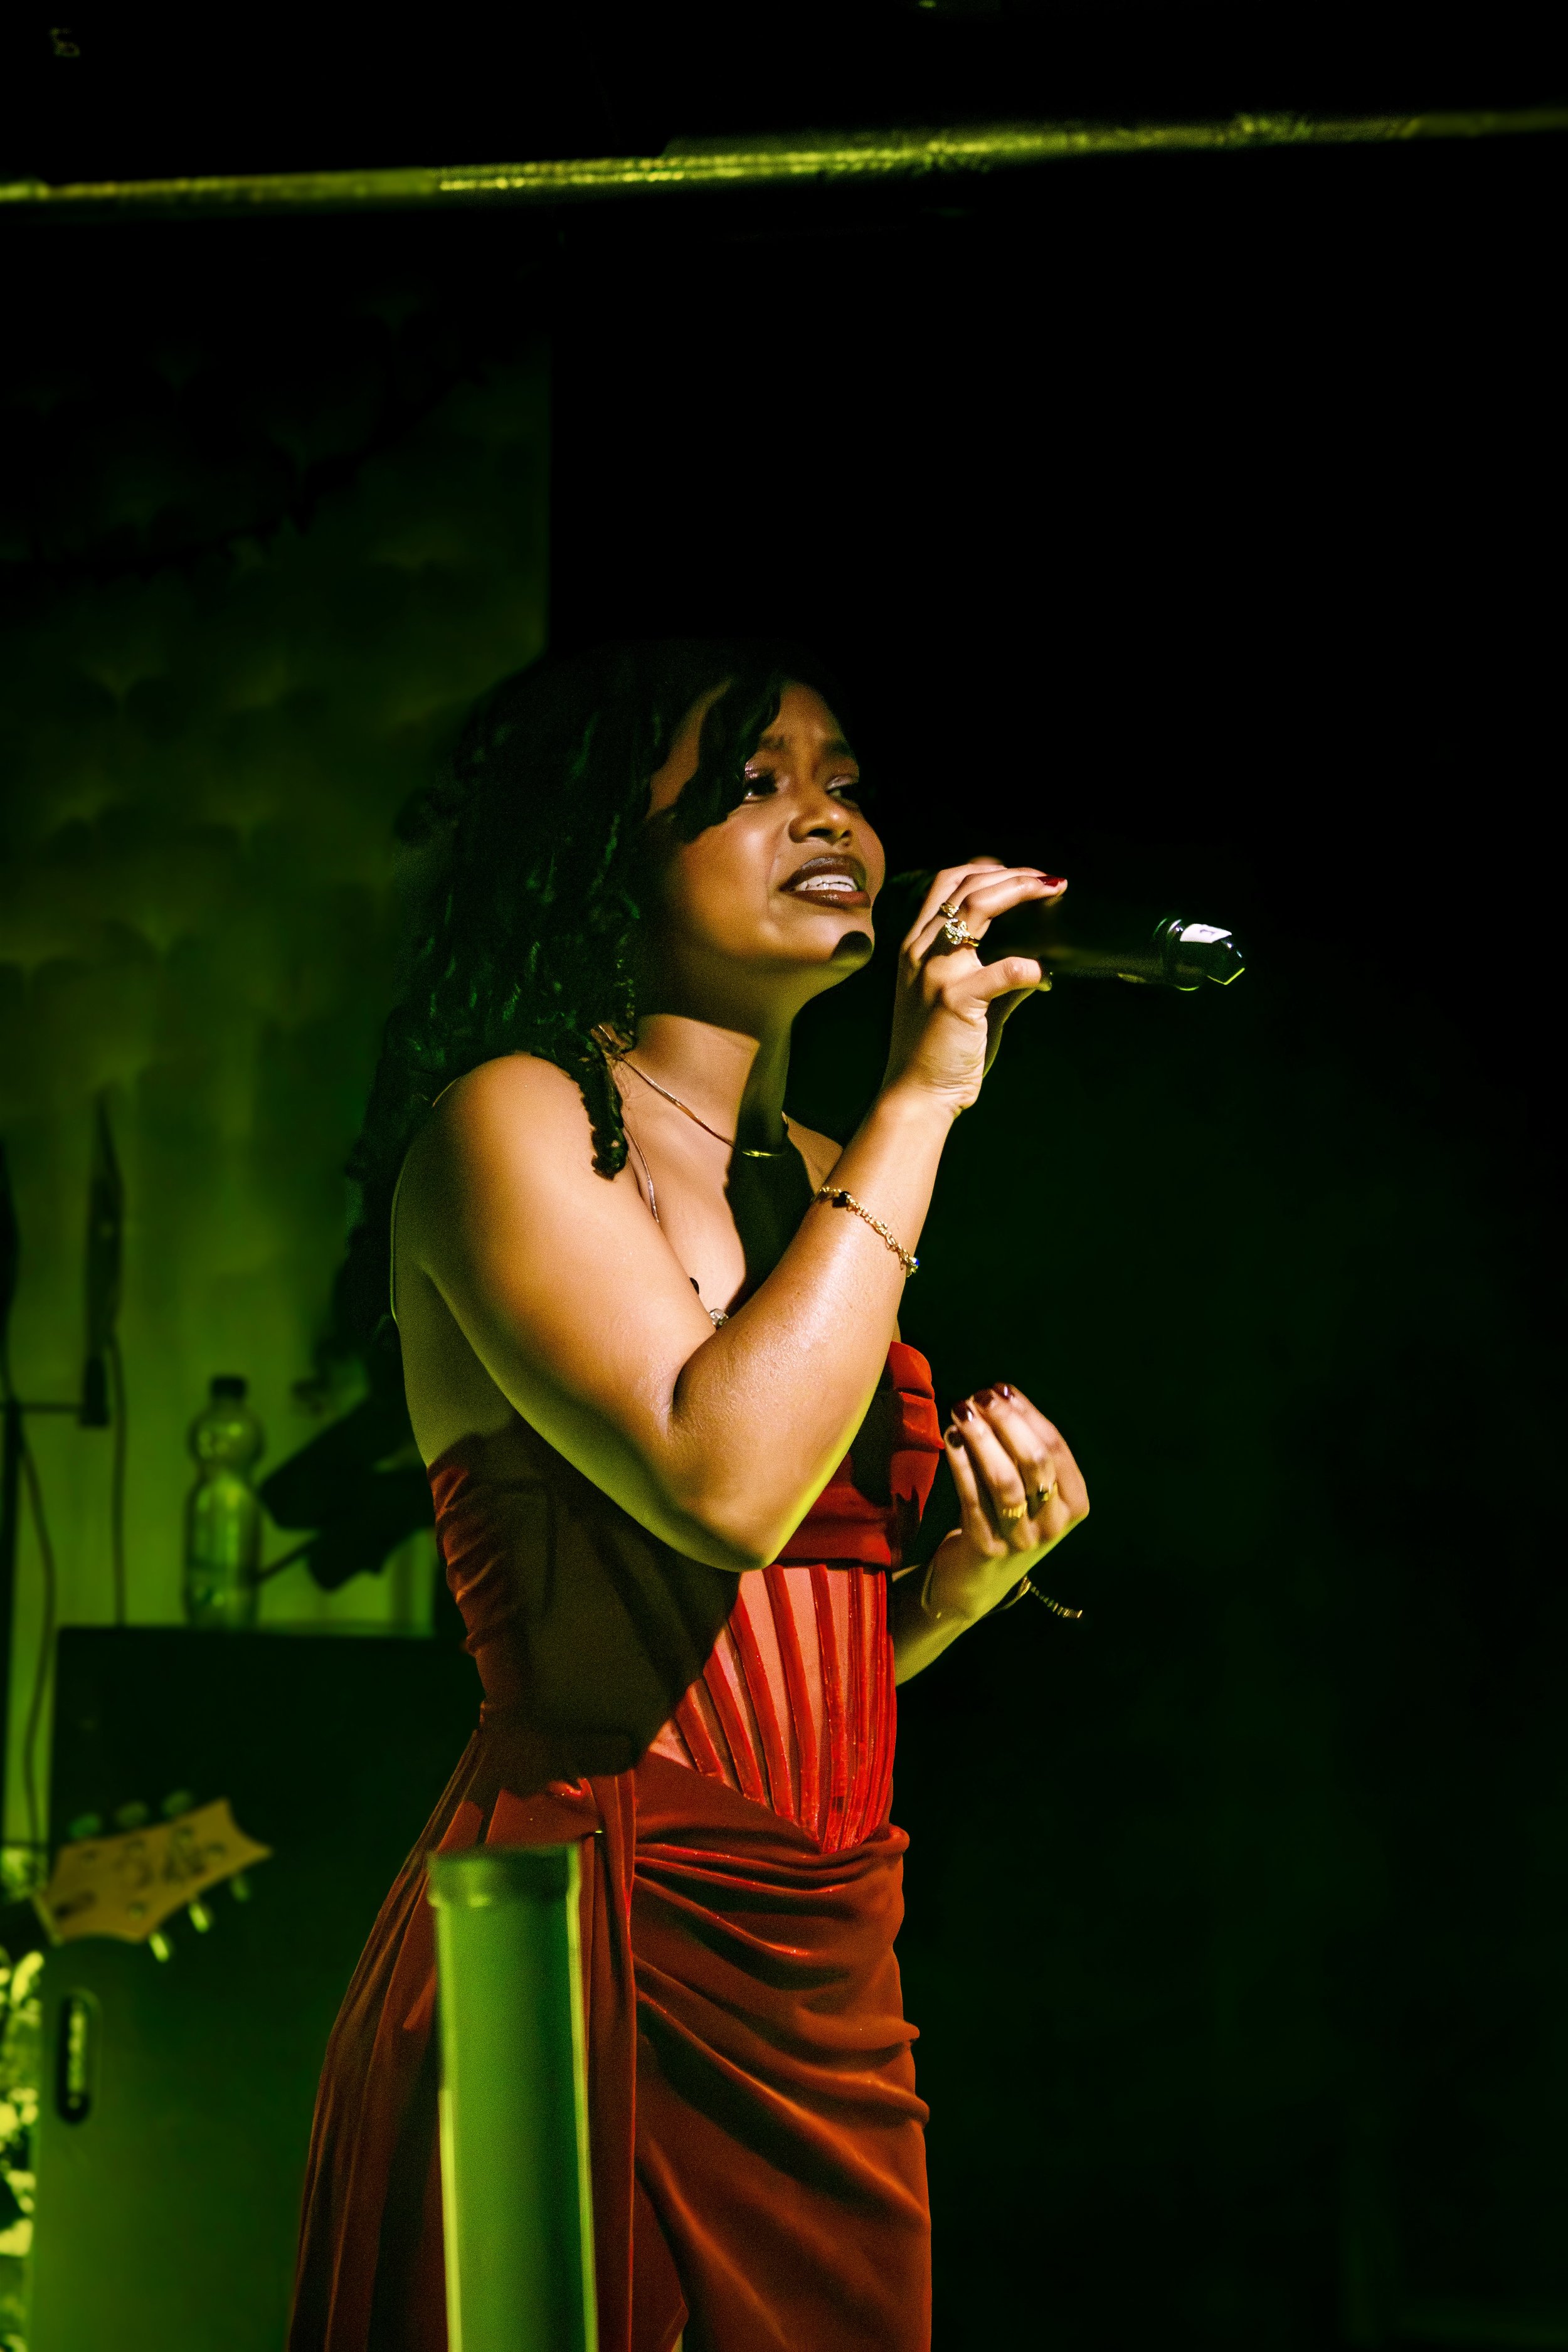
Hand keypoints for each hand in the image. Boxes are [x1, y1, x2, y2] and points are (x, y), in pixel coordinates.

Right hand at [881, 860, 1065, 1117]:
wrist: (915, 1094)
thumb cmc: (938, 1051)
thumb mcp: (959, 1001)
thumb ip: (993, 976)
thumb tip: (1038, 963)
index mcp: (916, 947)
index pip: (945, 884)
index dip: (984, 869)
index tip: (1020, 874)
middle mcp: (920, 951)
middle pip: (966, 886)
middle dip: (1013, 875)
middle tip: (1048, 881)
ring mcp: (936, 972)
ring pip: (978, 907)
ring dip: (1020, 892)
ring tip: (1052, 892)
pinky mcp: (955, 999)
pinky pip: (1005, 968)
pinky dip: (1031, 967)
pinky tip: (1045, 976)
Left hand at [925, 1383, 1089, 1620]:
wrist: (976, 1581)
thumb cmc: (1005, 1521)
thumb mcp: (1031, 1492)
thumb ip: (1025, 1451)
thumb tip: (1001, 1395)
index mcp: (1075, 1504)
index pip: (1056, 1448)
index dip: (1028, 1414)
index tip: (1001, 1389)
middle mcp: (1054, 1524)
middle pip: (1034, 1461)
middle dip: (1006, 1422)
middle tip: (979, 1396)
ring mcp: (1022, 1541)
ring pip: (1005, 1481)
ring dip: (982, 1440)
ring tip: (961, 1411)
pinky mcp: (986, 1550)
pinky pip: (973, 1500)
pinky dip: (961, 1465)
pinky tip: (950, 1439)